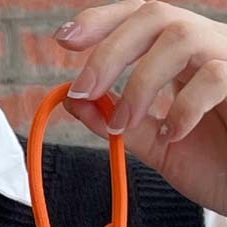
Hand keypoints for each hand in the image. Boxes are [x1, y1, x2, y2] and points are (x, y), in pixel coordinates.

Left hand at [56, 0, 226, 214]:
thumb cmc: (216, 163)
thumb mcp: (156, 143)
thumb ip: (117, 122)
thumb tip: (73, 101)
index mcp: (181, 58)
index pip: (141, 19)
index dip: (103, 21)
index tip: (64, 40)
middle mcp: (206, 47)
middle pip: (155, 15)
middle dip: (110, 50)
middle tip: (83, 89)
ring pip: (181, 37)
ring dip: (140, 82)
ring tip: (124, 124)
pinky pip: (214, 76)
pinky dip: (183, 106)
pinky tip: (174, 134)